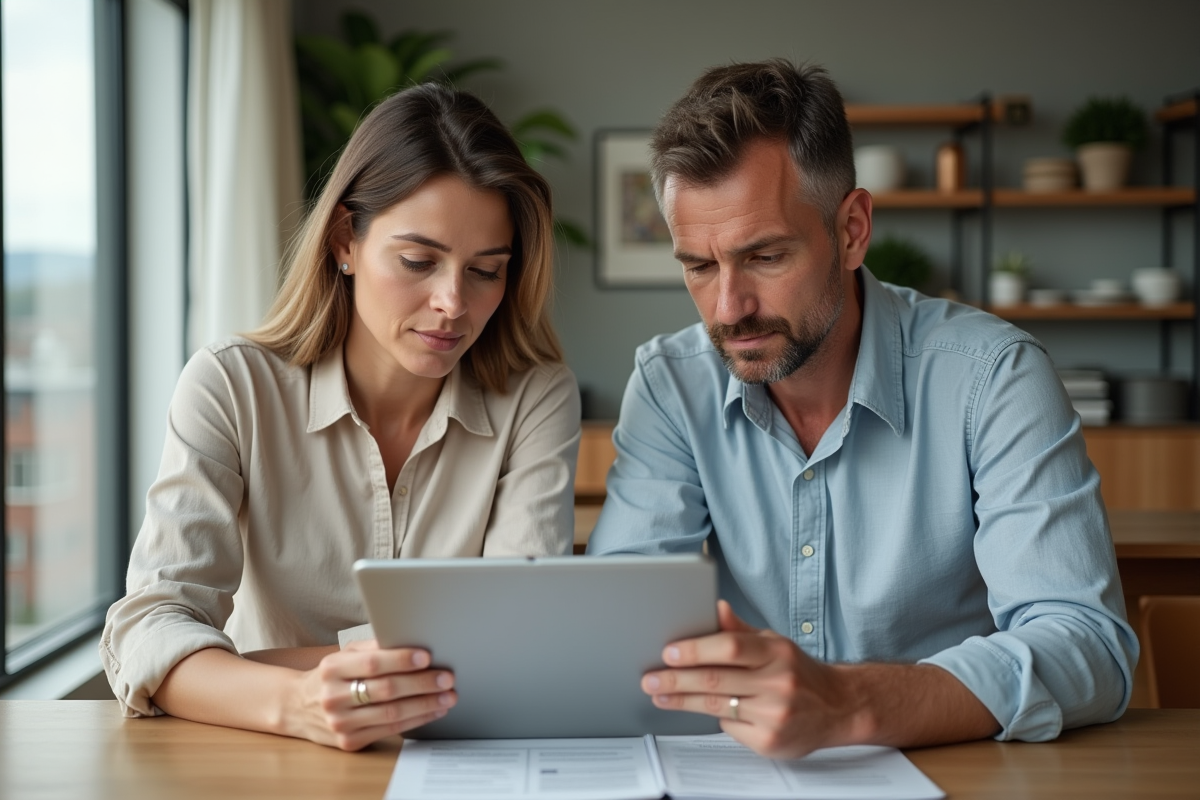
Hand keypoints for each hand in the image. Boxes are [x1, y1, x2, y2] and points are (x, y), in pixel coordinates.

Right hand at [283, 639, 456, 750]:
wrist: (298, 707)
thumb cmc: (332, 675)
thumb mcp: (345, 654)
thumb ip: (374, 647)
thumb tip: (411, 639)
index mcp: (332, 668)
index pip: (372, 663)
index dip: (401, 660)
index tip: (427, 657)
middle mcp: (334, 696)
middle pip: (387, 690)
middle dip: (422, 684)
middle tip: (447, 678)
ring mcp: (340, 722)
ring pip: (391, 714)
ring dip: (425, 705)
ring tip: (447, 697)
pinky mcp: (348, 741)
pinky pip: (389, 730)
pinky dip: (415, 720)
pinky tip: (431, 711)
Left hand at [641, 601, 860, 758]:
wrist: (839, 707)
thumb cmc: (798, 671)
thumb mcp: (774, 643)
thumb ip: (740, 631)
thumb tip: (715, 608)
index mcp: (777, 652)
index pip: (729, 648)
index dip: (695, 650)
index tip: (668, 653)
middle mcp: (778, 682)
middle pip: (715, 680)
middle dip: (675, 680)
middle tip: (650, 678)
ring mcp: (775, 714)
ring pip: (716, 706)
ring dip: (681, 701)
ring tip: (660, 694)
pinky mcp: (770, 741)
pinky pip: (730, 728)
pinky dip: (716, 718)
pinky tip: (705, 711)